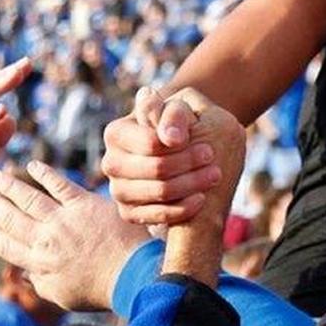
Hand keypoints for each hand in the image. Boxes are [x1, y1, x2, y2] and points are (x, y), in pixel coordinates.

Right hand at [0, 162, 147, 310]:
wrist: (135, 275)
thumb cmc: (103, 289)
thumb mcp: (65, 297)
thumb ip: (42, 285)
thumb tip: (26, 275)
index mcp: (40, 263)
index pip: (7, 246)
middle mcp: (47, 239)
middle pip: (12, 218)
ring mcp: (64, 220)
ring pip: (28, 198)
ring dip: (9, 186)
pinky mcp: (84, 204)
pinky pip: (58, 184)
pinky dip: (43, 173)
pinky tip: (32, 165)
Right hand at [101, 86, 217, 226]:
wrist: (182, 155)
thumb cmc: (180, 127)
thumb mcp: (182, 110)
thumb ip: (174, 113)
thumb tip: (171, 137)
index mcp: (116, 133)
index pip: (151, 143)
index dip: (182, 147)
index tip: (208, 146)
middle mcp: (112, 162)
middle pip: (155, 168)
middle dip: (189, 165)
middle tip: (213, 159)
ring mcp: (118, 190)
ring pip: (159, 192)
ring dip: (191, 184)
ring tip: (214, 175)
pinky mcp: (129, 213)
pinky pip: (157, 215)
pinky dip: (183, 208)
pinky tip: (201, 198)